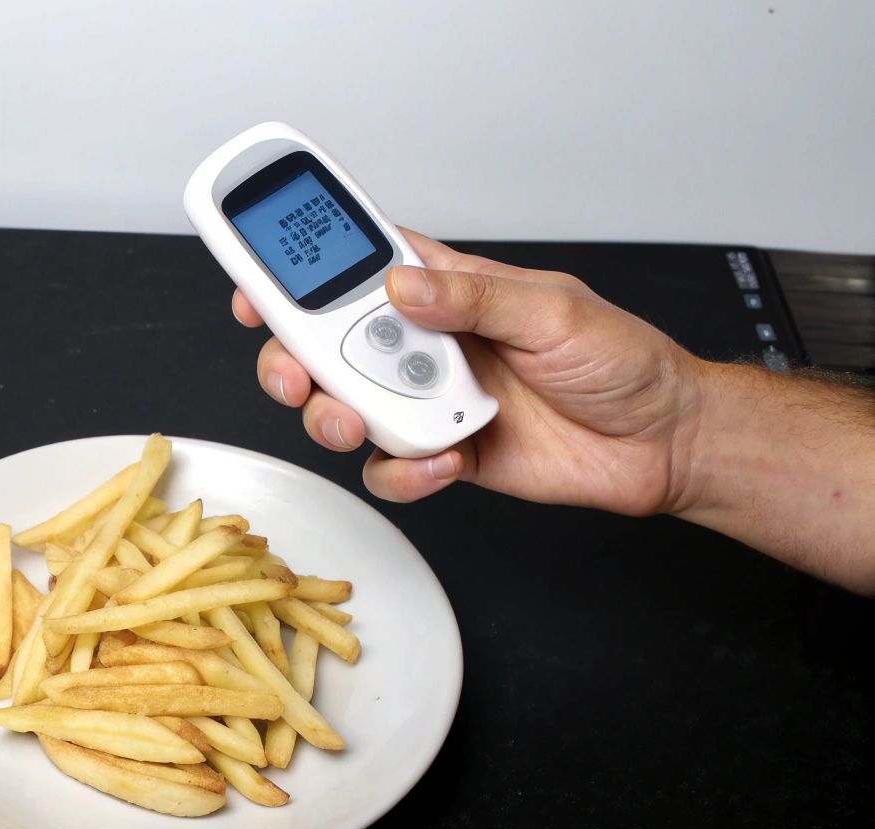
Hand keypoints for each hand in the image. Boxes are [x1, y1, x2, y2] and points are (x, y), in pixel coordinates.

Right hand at [237, 231, 705, 514]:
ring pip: (341, 409)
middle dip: (292, 358)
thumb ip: (472, 298)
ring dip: (334, 418)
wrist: (661, 444)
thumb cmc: (621, 362)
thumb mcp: (552, 310)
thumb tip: (400, 286)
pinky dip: (405, 472)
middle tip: (297, 372)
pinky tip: (444, 461)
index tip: (257, 280)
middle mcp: (423, 345)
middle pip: (324, 345)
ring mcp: (426, 402)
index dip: (297, 269)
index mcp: (445, 290)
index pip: (356, 266)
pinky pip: (391, 470)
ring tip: (360, 423)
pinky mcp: (441, 456)